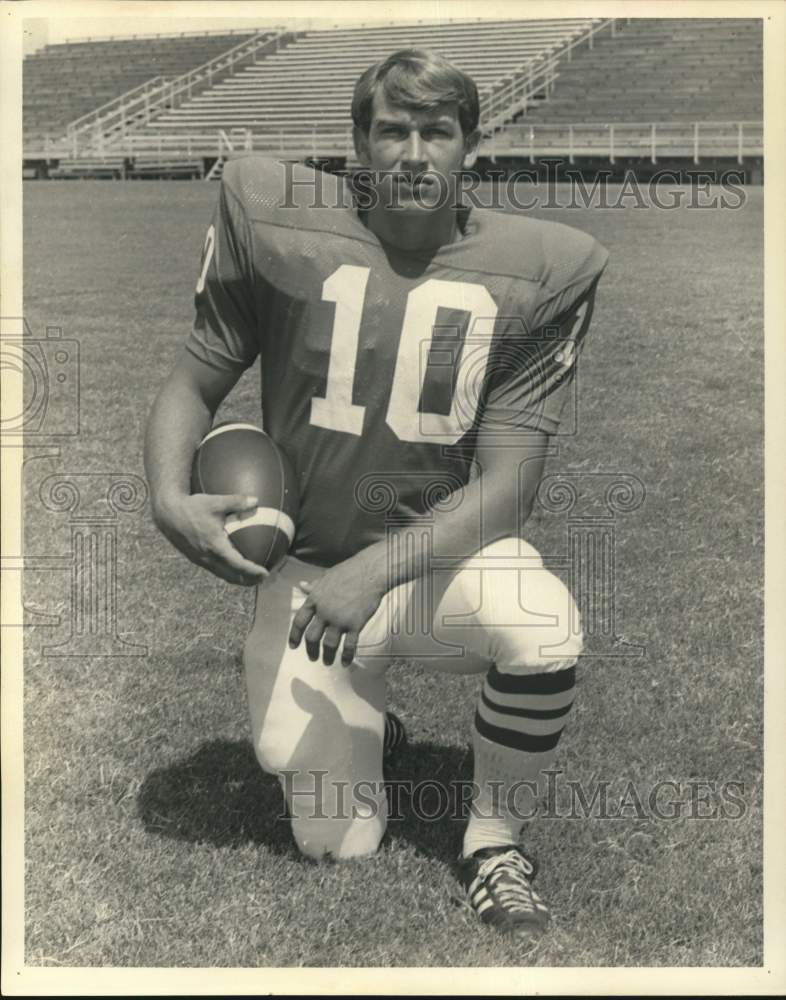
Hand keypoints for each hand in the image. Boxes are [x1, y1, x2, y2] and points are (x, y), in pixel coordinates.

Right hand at [153, 492, 267, 585]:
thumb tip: (256, 500)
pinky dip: (228, 572)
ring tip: (252, 576)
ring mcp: (201, 560)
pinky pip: (215, 569)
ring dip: (238, 578)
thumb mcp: (215, 502)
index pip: (237, 565)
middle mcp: (207, 557)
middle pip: (232, 576)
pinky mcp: (196, 558)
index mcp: (214, 547)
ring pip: (222, 575)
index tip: (265, 572)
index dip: (252, 571)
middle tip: (263, 578)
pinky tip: (234, 565)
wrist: (167, 514)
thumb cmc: (191, 507)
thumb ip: (236, 502)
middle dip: (248, 580)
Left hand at [288, 554, 385, 665]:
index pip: (299, 621)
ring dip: (326, 656)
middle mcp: (324, 611)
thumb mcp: (326, 577)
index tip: (293, 645)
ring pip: (328, 644)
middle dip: (310, 650)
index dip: (294, 635)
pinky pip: (349, 645)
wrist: (370, 572)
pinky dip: (346, 656)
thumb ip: (313, 586)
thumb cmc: (350, 572)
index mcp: (315, 599)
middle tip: (312, 657)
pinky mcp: (355, 624)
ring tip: (327, 662)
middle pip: (312, 637)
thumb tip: (301, 585)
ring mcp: (339, 619)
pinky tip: (345, 662)